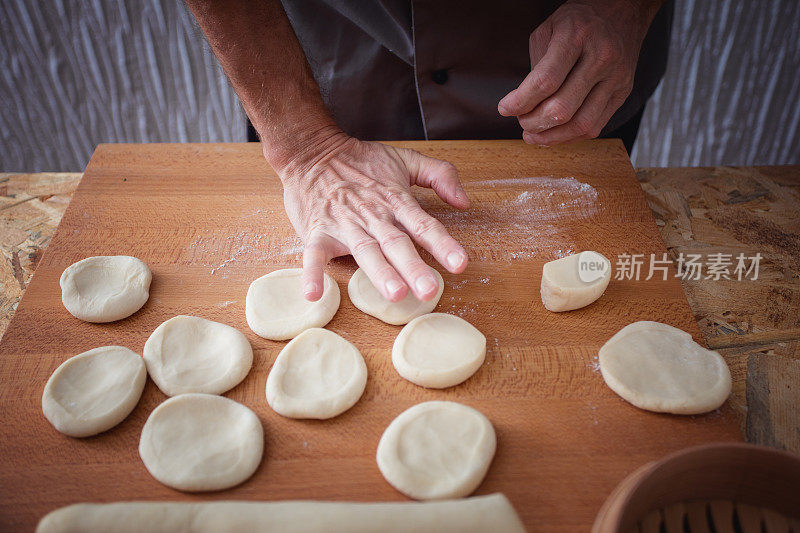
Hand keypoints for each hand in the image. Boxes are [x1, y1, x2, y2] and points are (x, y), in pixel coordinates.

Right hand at [273, 133, 469, 302]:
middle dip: (413, 267)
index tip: (459, 264)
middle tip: (429, 290)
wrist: (311, 151)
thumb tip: (464, 202)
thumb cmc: (359, 160)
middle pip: (397, 244)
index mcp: (396, 201)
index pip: (424, 225)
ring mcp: (345, 225)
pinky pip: (314, 255)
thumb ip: (440, 175)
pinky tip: (314, 294)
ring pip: (365, 251)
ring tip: (394, 293)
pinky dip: (312, 273)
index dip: (443, 244)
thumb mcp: (405, 158)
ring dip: (379, 272)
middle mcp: (373, 216)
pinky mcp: (317, 232)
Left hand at [498, 0, 659, 145]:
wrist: (621, 12)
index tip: (505, 108)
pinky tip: (554, 133)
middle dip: (534, 122)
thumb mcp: (548, 30)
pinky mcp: (623, 92)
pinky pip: (595, 127)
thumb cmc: (578, 22)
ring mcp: (616, 77)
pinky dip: (570, 137)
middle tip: (522, 122)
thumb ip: (535, 67)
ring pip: (581, 124)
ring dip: (551, 137)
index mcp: (577, 36)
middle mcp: (601, 57)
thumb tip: (522, 105)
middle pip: (562, 108)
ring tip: (533, 135)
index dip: (521, 101)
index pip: (546, 81)